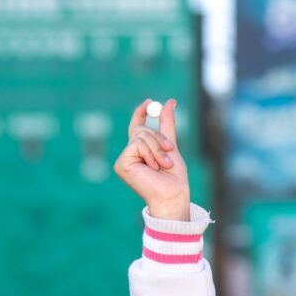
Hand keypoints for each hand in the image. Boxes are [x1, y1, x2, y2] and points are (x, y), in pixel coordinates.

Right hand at [113, 99, 190, 220]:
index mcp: (142, 151)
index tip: (150, 101)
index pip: (137, 126)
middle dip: (159, 138)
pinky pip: (137, 144)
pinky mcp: (121, 163)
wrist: (173, 194)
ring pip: (140, 136)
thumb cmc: (174, 177)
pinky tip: (153, 167)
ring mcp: (125, 158)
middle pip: (141, 130)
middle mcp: (131, 154)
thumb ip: (167, 125)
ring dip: (157, 149)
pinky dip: (150, 153)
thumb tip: (170, 101)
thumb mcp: (171, 147)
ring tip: (164, 164)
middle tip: (170, 149)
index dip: (141, 113)